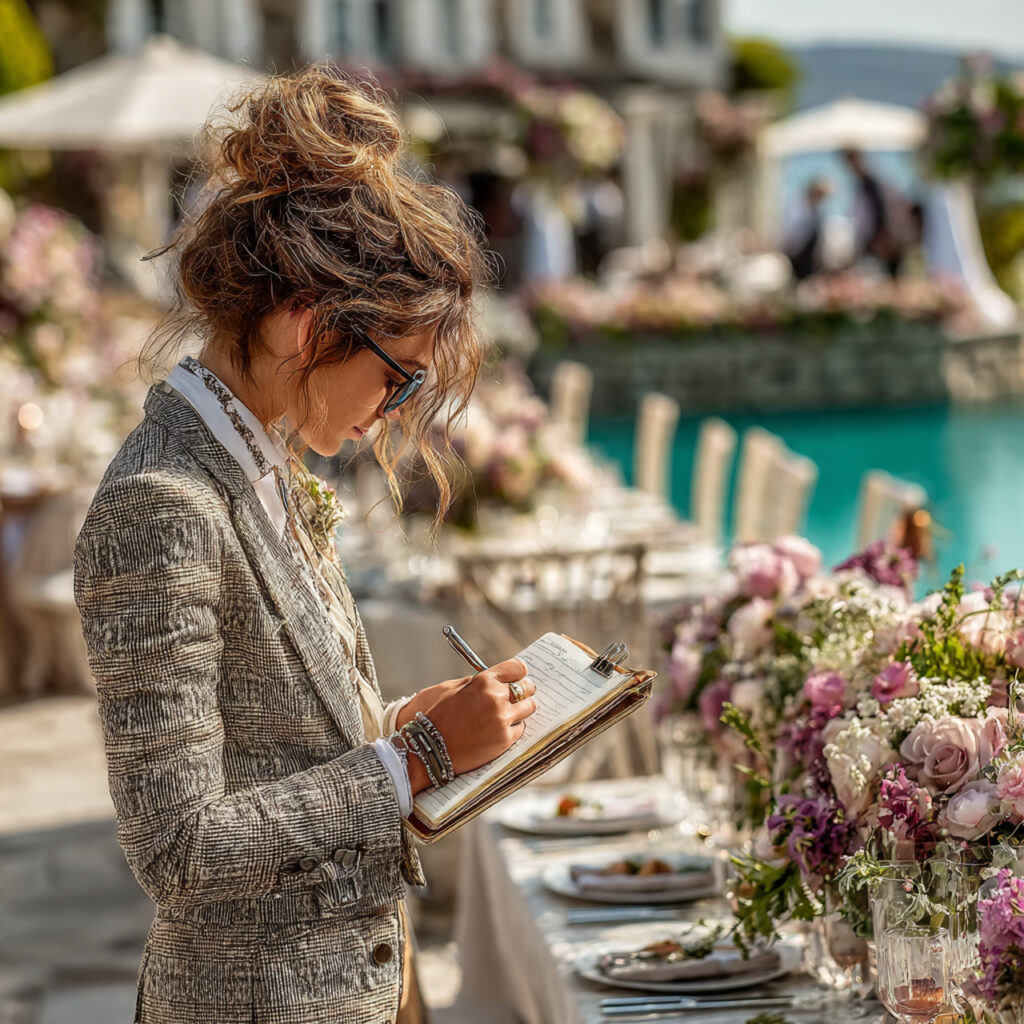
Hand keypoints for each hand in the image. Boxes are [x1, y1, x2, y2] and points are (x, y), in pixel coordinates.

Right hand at [406, 658, 537, 791]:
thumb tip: (492, 680)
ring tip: (513, 713)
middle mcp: (496, 697)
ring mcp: (502, 719)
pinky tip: (501, 729)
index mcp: (483, 681)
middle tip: (522, 695)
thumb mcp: (451, 689)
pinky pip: (520, 729)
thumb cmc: (437, 716)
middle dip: (525, 690)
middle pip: (527, 687)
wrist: (429, 747)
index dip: (518, 672)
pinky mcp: (505, 739)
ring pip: (529, 708)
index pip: (516, 668)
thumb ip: (475, 682)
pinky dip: (513, 728)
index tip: (519, 676)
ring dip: (522, 709)